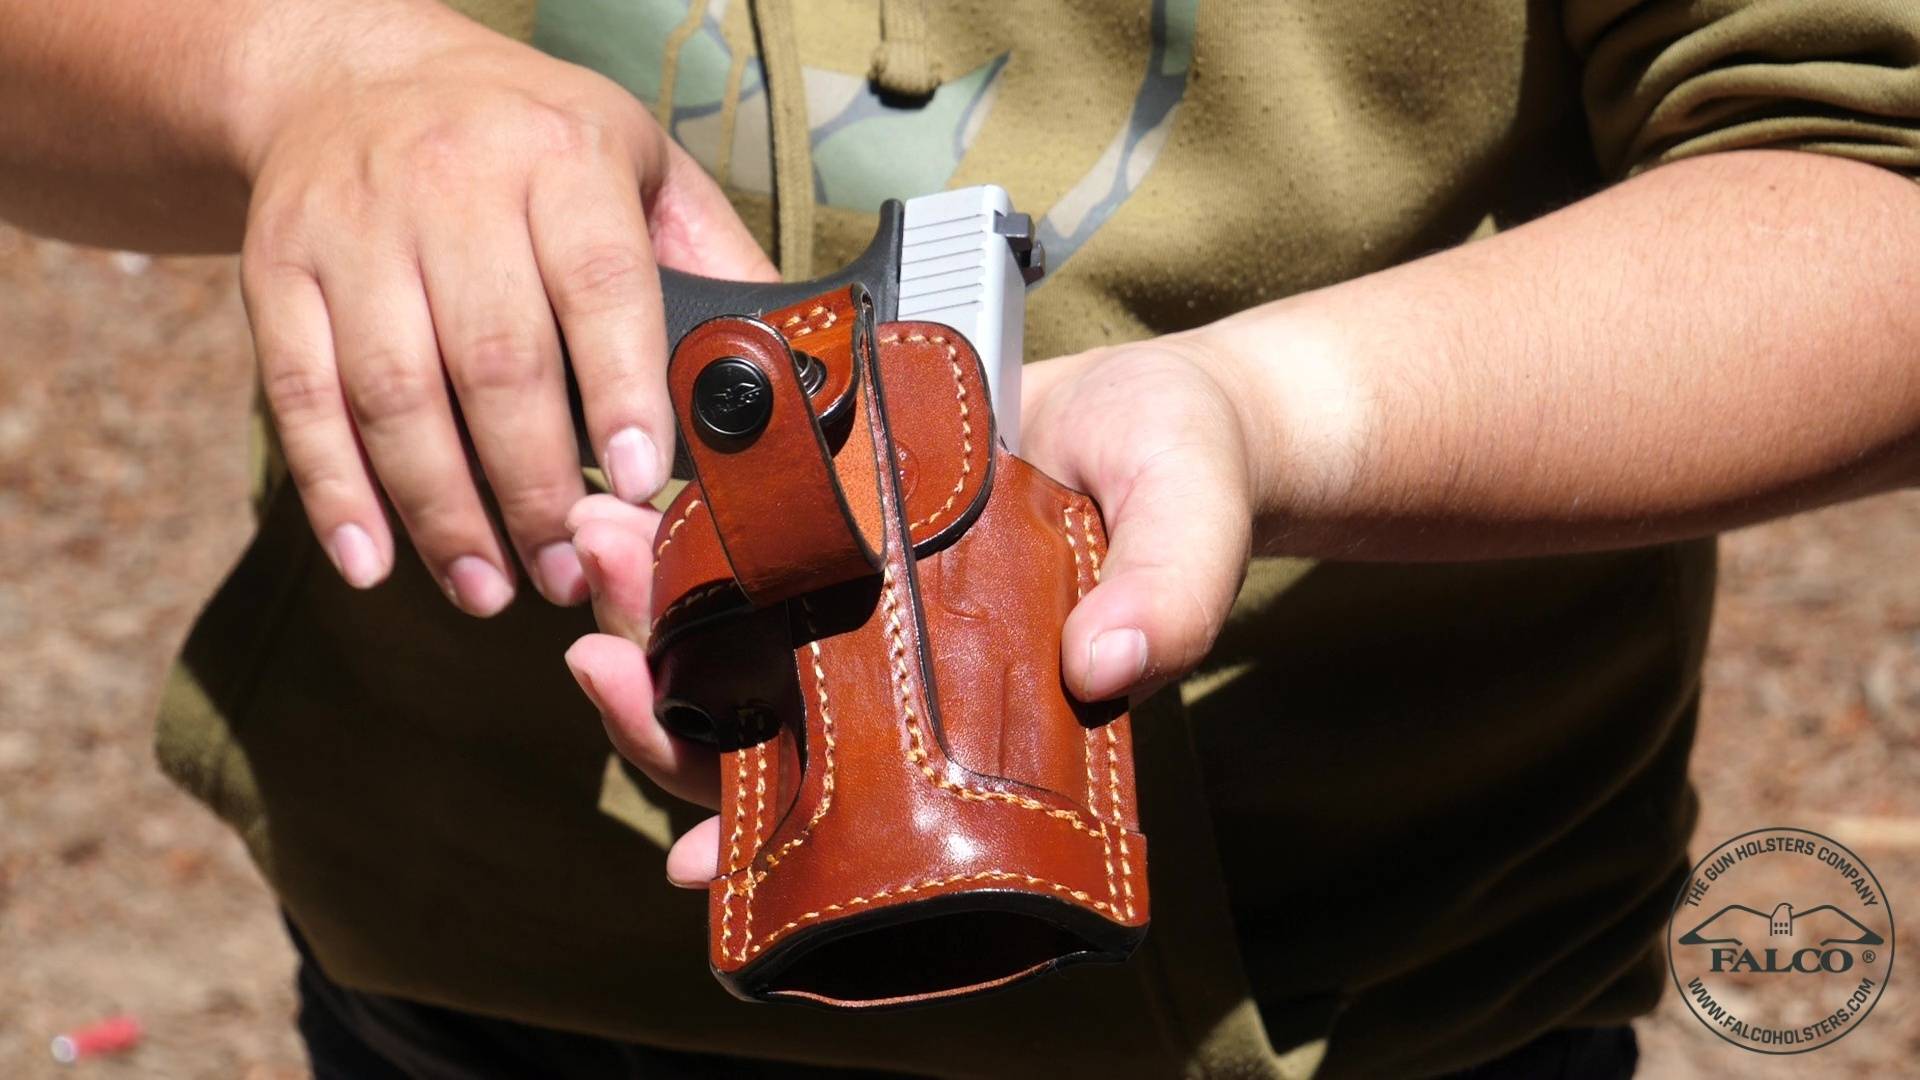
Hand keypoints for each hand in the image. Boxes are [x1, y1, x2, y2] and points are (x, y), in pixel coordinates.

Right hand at [238, 4, 773, 614]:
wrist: (351, 73)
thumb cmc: (526, 137)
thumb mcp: (637, 162)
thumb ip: (711, 262)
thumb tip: (785, 370)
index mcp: (560, 156)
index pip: (596, 281)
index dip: (618, 391)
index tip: (636, 485)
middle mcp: (450, 183)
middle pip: (493, 360)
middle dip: (534, 486)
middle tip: (570, 571)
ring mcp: (351, 227)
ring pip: (394, 392)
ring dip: (444, 511)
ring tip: (490, 589)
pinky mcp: (273, 268)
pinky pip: (299, 395)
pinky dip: (334, 491)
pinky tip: (374, 562)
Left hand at [563, 330, 1258, 885]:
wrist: (1157, 400)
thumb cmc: (1187, 475)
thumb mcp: (1191, 525)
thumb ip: (1171, 596)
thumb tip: (1108, 665)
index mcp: (982, 728)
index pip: (861, 821)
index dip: (769, 848)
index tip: (689, 859)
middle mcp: (905, 687)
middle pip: (756, 740)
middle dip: (659, 703)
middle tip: (601, 639)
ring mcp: (862, 611)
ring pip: (728, 650)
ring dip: (648, 612)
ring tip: (602, 539)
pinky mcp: (836, 530)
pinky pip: (743, 556)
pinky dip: (682, 536)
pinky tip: (636, 499)